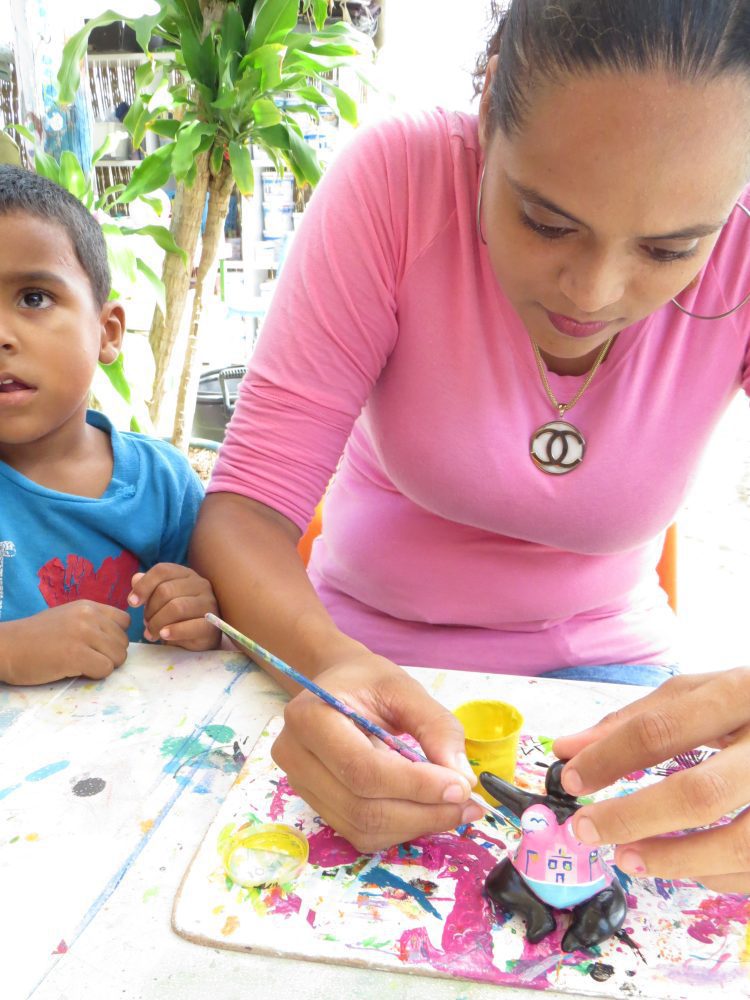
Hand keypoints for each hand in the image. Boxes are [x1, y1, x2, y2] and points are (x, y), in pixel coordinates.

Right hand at [0, 602, 129, 684]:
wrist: (6, 647)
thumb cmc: (34, 638)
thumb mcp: (68, 618)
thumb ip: (92, 623)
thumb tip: (117, 639)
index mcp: (88, 606)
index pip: (125, 622)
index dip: (115, 638)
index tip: (99, 646)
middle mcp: (89, 616)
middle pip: (124, 642)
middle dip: (110, 655)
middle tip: (87, 659)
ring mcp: (83, 634)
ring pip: (119, 656)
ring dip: (104, 666)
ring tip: (81, 665)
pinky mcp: (76, 654)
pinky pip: (105, 669)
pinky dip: (95, 675)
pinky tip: (76, 671)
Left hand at [128, 564, 218, 650]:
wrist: (198, 640)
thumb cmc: (177, 617)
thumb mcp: (160, 601)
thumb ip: (148, 588)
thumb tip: (135, 578)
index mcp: (186, 575)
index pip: (162, 570)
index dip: (143, 585)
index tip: (132, 603)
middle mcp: (201, 585)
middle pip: (166, 590)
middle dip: (150, 610)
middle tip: (146, 624)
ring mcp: (209, 604)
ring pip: (176, 607)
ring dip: (157, 623)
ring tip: (151, 634)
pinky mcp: (212, 625)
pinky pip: (190, 626)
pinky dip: (173, 631)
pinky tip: (164, 635)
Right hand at [272, 652, 482, 852]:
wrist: (337, 686)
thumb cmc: (368, 682)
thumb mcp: (405, 689)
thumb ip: (436, 727)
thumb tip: (462, 779)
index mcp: (310, 718)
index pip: (362, 769)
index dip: (415, 785)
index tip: (460, 786)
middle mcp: (296, 756)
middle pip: (361, 807)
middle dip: (422, 812)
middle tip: (467, 803)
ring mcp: (301, 785)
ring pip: (362, 828)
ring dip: (415, 825)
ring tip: (454, 808)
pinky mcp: (317, 804)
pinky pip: (360, 832)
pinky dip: (400, 828)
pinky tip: (427, 810)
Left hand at [552, 669, 749, 893]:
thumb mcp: (703, 693)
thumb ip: (636, 719)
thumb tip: (569, 749)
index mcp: (742, 694)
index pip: (663, 728)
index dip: (609, 758)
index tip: (570, 779)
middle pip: (700, 794)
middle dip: (633, 818)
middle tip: (586, 829)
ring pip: (740, 845)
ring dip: (674, 861)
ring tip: (627, 857)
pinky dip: (717, 874)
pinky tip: (686, 865)